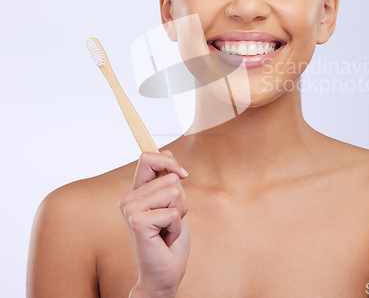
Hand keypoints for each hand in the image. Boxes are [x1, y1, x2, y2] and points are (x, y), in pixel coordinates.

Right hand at [119, 150, 189, 296]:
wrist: (164, 273)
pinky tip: (165, 239)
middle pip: (170, 177)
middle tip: (170, 221)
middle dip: (181, 200)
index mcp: (136, 192)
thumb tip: (167, 152)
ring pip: (174, 192)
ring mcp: (131, 210)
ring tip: (167, 230)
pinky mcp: (138, 222)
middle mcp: (129, 199)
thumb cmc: (169, 239)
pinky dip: (177, 228)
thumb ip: (166, 179)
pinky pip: (173, 212)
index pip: (147, 158)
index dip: (168, 161)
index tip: (183, 174)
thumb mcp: (173, 202)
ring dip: (180, 213)